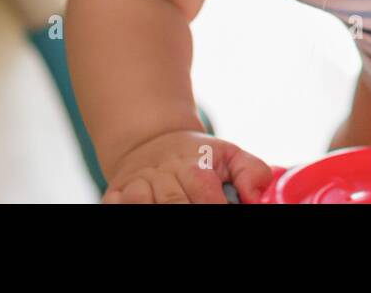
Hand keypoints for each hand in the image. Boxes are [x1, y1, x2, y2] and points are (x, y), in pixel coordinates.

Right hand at [102, 130, 274, 203]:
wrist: (152, 142)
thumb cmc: (198, 157)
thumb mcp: (229, 155)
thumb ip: (251, 172)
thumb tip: (256, 198)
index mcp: (195, 164)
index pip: (205, 192)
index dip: (214, 207)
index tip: (225, 213)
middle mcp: (165, 173)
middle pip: (174, 203)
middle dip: (188, 214)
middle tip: (205, 228)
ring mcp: (138, 184)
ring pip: (142, 204)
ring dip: (157, 212)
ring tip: (171, 217)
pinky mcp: (114, 193)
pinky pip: (116, 205)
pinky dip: (126, 209)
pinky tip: (144, 210)